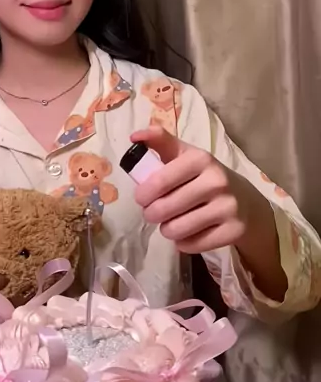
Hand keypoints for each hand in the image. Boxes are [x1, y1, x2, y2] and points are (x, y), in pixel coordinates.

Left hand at [131, 127, 285, 299]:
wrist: (246, 201)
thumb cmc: (205, 177)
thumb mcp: (186, 156)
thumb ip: (160, 142)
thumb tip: (134, 136)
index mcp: (201, 159)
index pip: (159, 181)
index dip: (143, 194)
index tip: (142, 198)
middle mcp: (217, 181)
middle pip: (164, 209)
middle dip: (151, 214)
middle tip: (155, 213)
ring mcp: (228, 207)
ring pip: (176, 230)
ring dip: (166, 230)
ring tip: (170, 223)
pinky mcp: (234, 231)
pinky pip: (192, 245)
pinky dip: (184, 243)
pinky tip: (188, 233)